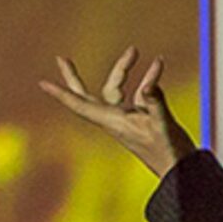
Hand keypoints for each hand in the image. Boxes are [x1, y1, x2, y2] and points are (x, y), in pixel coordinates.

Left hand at [40, 48, 198, 176]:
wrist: (180, 170)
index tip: (42, 83)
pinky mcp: (141, 117)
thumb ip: (155, 100)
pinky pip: (139, 92)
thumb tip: (148, 83)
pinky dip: (147, 79)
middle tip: (60, 59)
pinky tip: (158, 65)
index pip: (79, 104)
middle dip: (73, 77)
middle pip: (86, 94)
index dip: (61, 94)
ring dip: (124, 69)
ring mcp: (126, 118)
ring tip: (135, 51)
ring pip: (116, 88)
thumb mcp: (162, 123)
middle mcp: (114, 119)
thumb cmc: (168, 152)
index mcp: (112, 122)